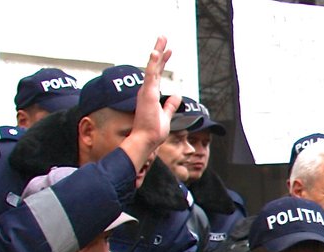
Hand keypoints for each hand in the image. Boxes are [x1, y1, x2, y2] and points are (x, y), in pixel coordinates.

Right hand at [119, 37, 182, 172]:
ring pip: (152, 67)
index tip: (168, 51)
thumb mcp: (166, 115)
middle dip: (159, 52)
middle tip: (163, 38)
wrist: (146, 140)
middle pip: (154, 67)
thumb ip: (170, 105)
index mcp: (150, 95)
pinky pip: (150, 75)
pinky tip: (156, 52)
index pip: (157, 74)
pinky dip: (153, 63)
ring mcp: (146, 91)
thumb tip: (177, 96)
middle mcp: (147, 91)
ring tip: (161, 39)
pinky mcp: (147, 94)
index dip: (163, 62)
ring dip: (157, 52)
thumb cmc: (153, 132)